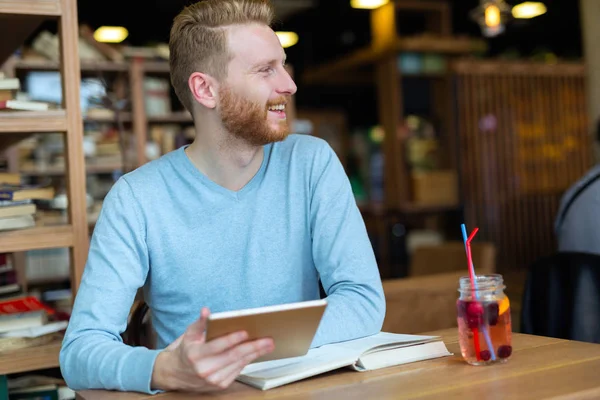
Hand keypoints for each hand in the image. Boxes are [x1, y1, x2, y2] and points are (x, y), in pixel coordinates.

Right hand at [151, 307, 274, 391]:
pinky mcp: (220, 385)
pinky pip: (238, 371)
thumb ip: (200, 323)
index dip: (232, 339)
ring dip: (255, 354)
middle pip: (233, 356)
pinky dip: (248, 361)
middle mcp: (204, 370)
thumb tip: (206, 311)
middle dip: (253, 347)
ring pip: (239, 364)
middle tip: (268, 339)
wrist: (177, 374)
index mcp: (195, 355)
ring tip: (268, 344)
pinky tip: (257, 353)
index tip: (246, 332)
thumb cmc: (186, 350)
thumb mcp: (189, 334)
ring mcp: (213, 380)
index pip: (217, 346)